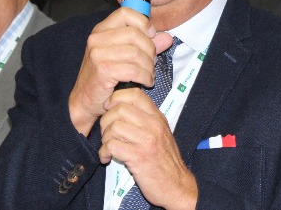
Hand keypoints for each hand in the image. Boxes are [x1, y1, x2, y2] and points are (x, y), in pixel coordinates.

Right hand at [68, 8, 172, 135]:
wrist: (85, 100)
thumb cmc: (104, 77)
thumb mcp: (123, 56)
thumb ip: (145, 45)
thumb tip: (167, 37)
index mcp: (101, 30)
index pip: (125, 13)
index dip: (143, 22)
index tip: (151, 34)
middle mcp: (97, 39)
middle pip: (135, 34)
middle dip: (150, 49)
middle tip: (152, 62)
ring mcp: (98, 54)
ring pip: (137, 53)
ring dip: (149, 66)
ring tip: (149, 74)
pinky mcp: (103, 70)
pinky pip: (134, 70)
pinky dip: (145, 77)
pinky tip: (145, 82)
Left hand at [99, 88, 197, 208]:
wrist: (177, 185)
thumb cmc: (165, 161)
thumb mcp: (161, 134)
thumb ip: (146, 120)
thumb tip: (121, 108)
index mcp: (157, 118)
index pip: (135, 94)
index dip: (116, 97)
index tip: (109, 108)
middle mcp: (153, 125)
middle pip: (120, 109)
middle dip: (106, 120)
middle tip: (106, 133)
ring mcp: (146, 141)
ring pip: (114, 126)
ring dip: (105, 138)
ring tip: (107, 147)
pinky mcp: (138, 157)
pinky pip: (112, 145)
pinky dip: (104, 152)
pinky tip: (107, 157)